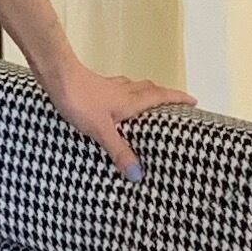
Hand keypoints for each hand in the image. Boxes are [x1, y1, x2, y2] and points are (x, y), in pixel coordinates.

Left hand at [39, 52, 194, 180]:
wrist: (57, 77)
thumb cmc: (80, 100)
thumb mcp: (102, 130)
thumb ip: (119, 150)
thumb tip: (136, 173)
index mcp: (131, 100)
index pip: (161, 96)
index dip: (178, 98)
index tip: (194, 101)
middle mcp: (124, 90)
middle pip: (150, 89)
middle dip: (164, 95)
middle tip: (174, 103)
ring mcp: (109, 87)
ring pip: (134, 87)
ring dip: (145, 92)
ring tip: (149, 102)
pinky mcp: (95, 86)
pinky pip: (117, 88)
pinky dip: (124, 92)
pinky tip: (115, 99)